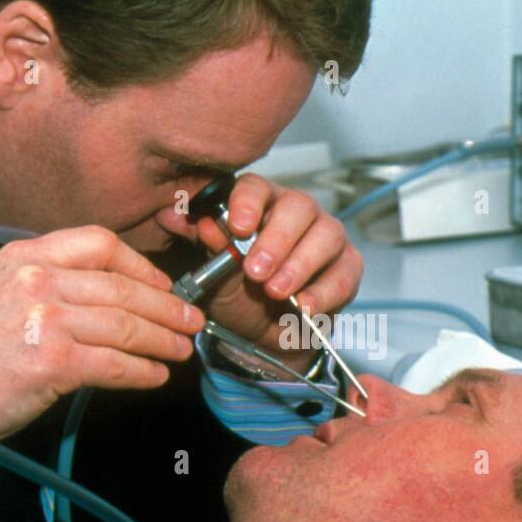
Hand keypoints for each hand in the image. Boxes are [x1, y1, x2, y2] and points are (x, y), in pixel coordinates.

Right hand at [0, 225, 204, 462]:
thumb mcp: (0, 292)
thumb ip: (49, 282)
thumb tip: (110, 295)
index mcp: (25, 256)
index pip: (100, 243)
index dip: (141, 266)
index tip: (163, 286)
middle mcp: (36, 280)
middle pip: (122, 287)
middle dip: (166, 308)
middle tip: (191, 321)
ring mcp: (45, 319)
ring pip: (126, 326)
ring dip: (163, 341)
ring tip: (181, 350)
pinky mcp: (52, 362)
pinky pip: (115, 364)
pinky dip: (143, 372)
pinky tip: (156, 377)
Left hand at [158, 174, 363, 368]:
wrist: (263, 334)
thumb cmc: (238, 293)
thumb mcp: (213, 275)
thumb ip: (202, 245)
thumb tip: (173, 215)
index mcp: (260, 204)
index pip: (256, 188)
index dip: (248, 203)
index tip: (237, 227)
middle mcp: (297, 213)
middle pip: (298, 206)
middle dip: (277, 239)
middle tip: (255, 271)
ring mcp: (327, 236)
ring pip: (327, 235)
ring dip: (300, 265)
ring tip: (276, 291)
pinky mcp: (348, 266)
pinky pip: (344, 273)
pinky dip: (324, 293)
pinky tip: (303, 308)